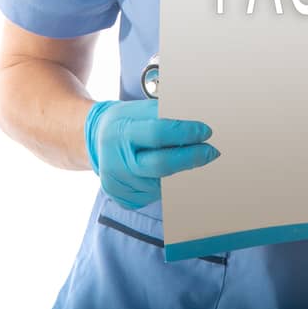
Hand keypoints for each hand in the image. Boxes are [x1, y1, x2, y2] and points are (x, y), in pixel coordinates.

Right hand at [84, 99, 220, 208]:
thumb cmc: (125, 121)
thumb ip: (166, 116)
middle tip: (211, 151)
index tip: (206, 131)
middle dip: (191, 158)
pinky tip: (175, 173)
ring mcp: (118, 184)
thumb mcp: (139, 110)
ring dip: (183, 172)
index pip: (157, 133)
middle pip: (161, 165)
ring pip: (162, 182)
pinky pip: (156, 194)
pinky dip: (171, 184)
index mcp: (119, 131)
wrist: (96, 140)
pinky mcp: (124, 199)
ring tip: (193, 159)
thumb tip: (199, 126)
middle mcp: (115, 160)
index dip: (185, 133)